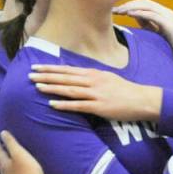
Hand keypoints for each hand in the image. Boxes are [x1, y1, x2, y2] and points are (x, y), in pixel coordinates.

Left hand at [0, 131, 46, 173]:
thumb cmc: (28, 171)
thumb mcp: (20, 153)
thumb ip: (11, 143)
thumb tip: (2, 133)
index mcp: (5, 167)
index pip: (0, 154)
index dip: (0, 147)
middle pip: (2, 167)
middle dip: (2, 160)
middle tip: (3, 154)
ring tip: (10, 171)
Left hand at [30, 64, 161, 120]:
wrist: (142, 100)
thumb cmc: (125, 90)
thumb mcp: (107, 78)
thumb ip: (91, 78)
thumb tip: (77, 77)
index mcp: (93, 73)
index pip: (67, 69)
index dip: (51, 68)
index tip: (37, 67)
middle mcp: (92, 81)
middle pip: (65, 78)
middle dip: (46, 76)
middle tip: (30, 74)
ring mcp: (95, 94)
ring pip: (69, 89)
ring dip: (52, 88)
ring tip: (37, 87)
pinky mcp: (99, 107)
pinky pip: (78, 106)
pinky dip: (64, 104)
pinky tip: (52, 104)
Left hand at [113, 0, 172, 92]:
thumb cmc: (170, 51)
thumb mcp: (155, 35)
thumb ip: (147, 24)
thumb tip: (132, 15)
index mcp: (164, 14)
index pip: (144, 3)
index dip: (129, 4)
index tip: (116, 10)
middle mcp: (168, 13)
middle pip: (145, 2)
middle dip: (128, 4)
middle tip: (114, 10)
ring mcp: (170, 18)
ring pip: (148, 6)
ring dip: (132, 7)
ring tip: (119, 11)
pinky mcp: (171, 26)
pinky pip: (153, 15)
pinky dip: (141, 13)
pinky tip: (129, 15)